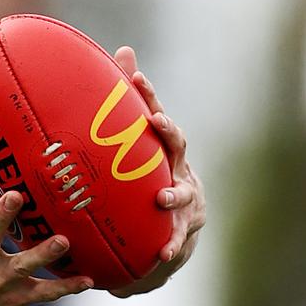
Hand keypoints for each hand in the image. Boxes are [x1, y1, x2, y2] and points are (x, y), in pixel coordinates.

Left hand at [108, 46, 206, 297]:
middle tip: (157, 121)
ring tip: (163, 198)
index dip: (147, 94)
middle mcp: (178, 168)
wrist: (167, 230)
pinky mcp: (183, 229)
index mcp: (162, 148)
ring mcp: (186, 199)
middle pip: (178, 145)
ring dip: (176, 194)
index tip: (134, 76)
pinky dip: (172, 244)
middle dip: (169, 131)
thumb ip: (126, 103)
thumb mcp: (135, 148)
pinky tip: (163, 253)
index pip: (155, 115)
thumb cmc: (146, 179)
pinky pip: (178, 237)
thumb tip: (120, 51)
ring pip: (185, 192)